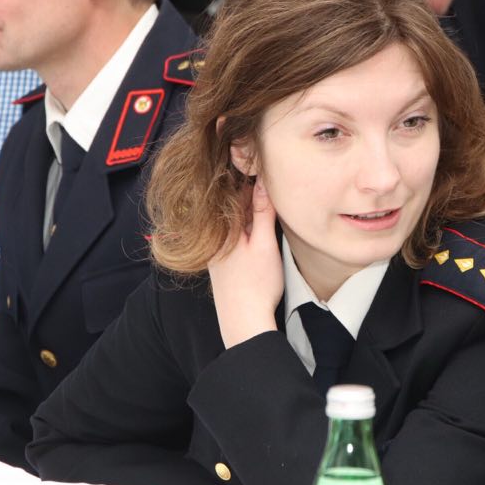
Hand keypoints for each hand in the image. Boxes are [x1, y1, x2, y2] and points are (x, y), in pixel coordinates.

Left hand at [208, 178, 282, 348]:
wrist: (243, 322)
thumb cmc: (256, 285)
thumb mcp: (265, 244)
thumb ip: (263, 213)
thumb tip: (262, 182)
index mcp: (223, 229)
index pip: (235, 191)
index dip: (249, 175)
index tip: (263, 163)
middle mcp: (215, 237)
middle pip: (232, 205)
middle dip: (249, 190)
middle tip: (269, 174)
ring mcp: (217, 250)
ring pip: (233, 219)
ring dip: (248, 207)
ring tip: (267, 194)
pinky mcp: (222, 262)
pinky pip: (233, 233)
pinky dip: (245, 223)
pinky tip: (258, 224)